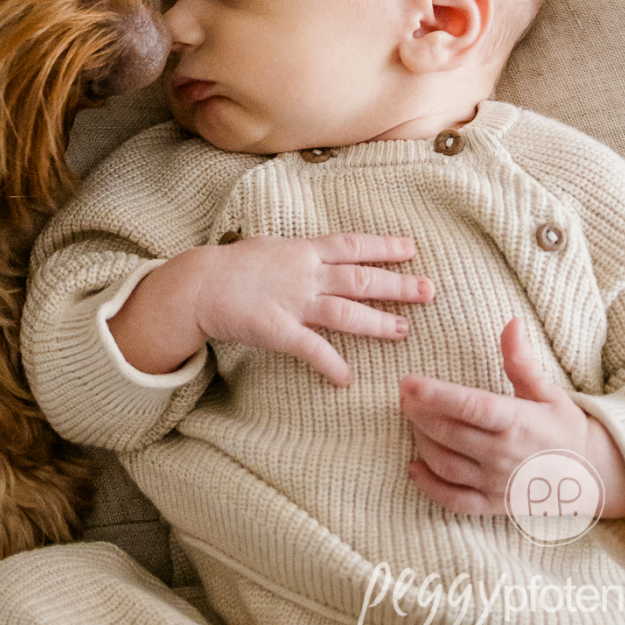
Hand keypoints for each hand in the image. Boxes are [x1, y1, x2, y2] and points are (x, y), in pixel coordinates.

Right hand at [109, 234, 431, 384]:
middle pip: (359, 278)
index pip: (351, 245)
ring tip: (402, 330)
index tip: (411, 249)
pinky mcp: (278, 330)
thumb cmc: (230, 266)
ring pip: (344, 312)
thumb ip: (298, 254)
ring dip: (376, 322)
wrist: (196, 285)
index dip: (383, 247)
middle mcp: (303, 274)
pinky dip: (331, 364)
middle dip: (396, 284)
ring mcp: (292, 302)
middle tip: (428, 291)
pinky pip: (311, 349)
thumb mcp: (267, 247)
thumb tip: (322, 253)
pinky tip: (348, 378)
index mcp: (302, 251)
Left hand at [400, 318, 624, 516]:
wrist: (592, 475)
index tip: (408, 382)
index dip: (437, 395)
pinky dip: (429, 486)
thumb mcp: (548, 391)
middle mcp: (506, 454)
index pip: (472, 407)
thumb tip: (512, 322)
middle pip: (449, 434)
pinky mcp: (492, 504)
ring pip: (445, 464)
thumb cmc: (563, 427)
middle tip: (404, 396)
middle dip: (419, 413)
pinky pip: (454, 500)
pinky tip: (414, 467)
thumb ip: (522, 361)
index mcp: (519, 422)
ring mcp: (498, 482)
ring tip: (414, 421)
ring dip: (421, 442)